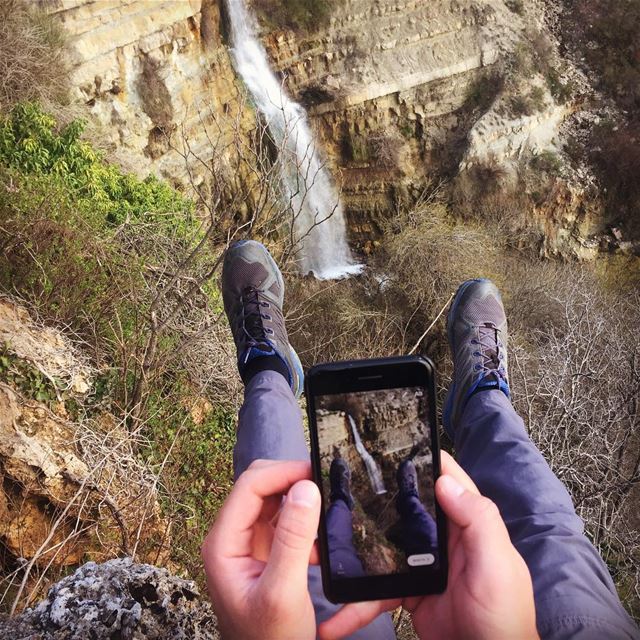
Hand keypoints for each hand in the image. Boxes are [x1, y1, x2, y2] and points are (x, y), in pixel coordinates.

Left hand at [202, 459, 320, 639]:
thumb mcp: (284, 592)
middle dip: (291, 480)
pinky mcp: (267, 553)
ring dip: (299, 499)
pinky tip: (320, 538)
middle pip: (260, 486)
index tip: (315, 471)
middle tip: (323, 483)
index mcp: (223, 544)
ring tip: (326, 505)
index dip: (282, 472)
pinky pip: (285, 521)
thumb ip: (293, 540)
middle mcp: (232, 537)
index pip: (250, 486)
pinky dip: (305, 520)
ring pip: (274, 500)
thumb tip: (306, 488)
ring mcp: (249, 544)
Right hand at [319, 452, 538, 639]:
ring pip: (382, 551)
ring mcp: (423, 566)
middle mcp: (443, 539)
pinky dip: (356, 605)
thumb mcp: (496, 564)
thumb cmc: (504, 617)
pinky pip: (377, 592)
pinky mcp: (408, 592)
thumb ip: (478, 520)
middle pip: (404, 510)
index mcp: (467, 523)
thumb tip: (444, 480)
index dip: (422, 460)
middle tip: (341, 491)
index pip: (444, 480)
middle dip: (374, 502)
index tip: (393, 444)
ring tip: (322, 557)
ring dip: (355, 558)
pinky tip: (336, 618)